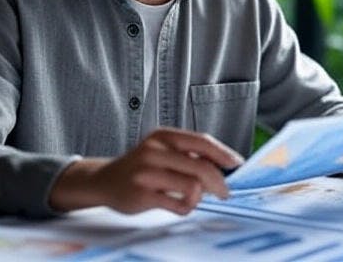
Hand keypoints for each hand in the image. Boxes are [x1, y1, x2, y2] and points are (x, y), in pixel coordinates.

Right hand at [49, 127, 243, 214]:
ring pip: (192, 186)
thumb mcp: (162, 150)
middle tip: (225, 192)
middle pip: (201, 166)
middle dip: (219, 182)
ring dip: (200, 197)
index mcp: (164, 135)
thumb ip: (188, 154)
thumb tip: (224, 166)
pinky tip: (181, 205)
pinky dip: (186, 207)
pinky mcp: (142, 194)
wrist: (104, 180)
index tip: (237, 165)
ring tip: (194, 199)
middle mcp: (154, 150)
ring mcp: (146, 172)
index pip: (202, 141)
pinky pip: (177, 203)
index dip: (224, 154)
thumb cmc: (141, 166)